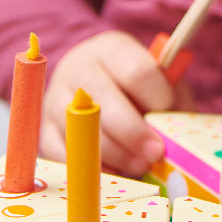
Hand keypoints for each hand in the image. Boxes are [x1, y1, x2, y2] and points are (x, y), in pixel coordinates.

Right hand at [41, 30, 194, 177]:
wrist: (92, 83)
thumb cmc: (136, 85)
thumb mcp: (158, 79)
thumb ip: (171, 99)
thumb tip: (175, 132)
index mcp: (111, 49)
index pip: (136, 70)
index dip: (157, 96)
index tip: (168, 113)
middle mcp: (78, 69)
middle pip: (104, 102)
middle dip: (134, 133)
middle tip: (156, 153)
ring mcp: (56, 100)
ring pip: (83, 132)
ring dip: (116, 155)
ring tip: (140, 165)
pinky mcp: (46, 132)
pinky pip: (66, 156)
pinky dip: (93, 169)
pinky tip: (116, 172)